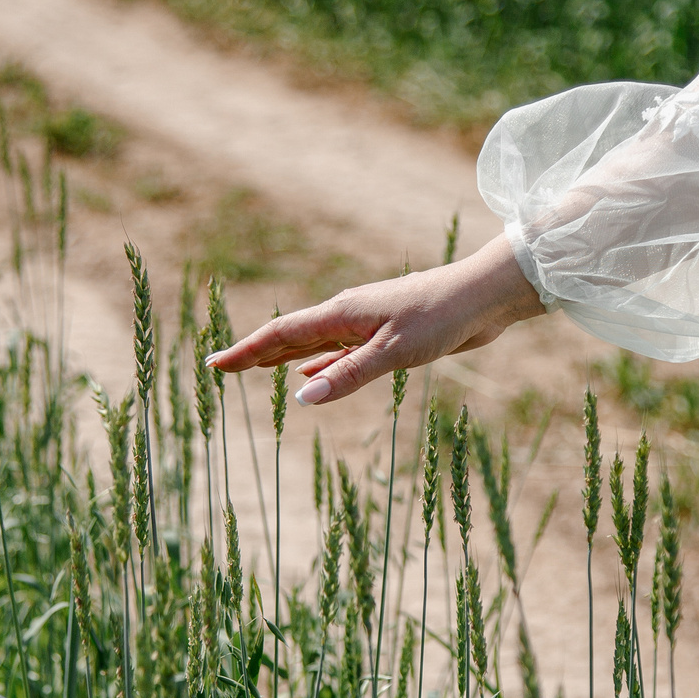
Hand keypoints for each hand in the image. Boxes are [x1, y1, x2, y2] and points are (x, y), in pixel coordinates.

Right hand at [206, 234, 546, 404]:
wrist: (484, 298)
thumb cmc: (441, 318)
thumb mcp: (393, 352)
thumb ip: (347, 375)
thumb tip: (300, 400)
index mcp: (341, 314)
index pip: (280, 335)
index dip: (245, 351)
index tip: (214, 365)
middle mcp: (347, 316)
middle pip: (290, 337)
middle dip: (255, 352)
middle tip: (222, 367)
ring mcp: (366, 324)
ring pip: (313, 344)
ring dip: (284, 358)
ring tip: (256, 369)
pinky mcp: (387, 335)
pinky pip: (339, 352)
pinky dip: (319, 364)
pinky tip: (310, 376)